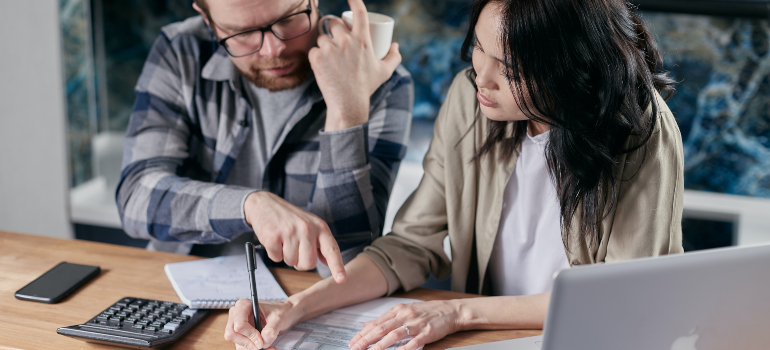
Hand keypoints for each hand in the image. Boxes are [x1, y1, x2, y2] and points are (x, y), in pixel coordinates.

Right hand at [224, 299, 304, 349]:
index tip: (261, 341)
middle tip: (262, 346)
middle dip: (248, 343)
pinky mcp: (242, 335)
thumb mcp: (279, 318)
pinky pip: (243, 347)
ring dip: (252, 348)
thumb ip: (271, 329)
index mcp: (244, 305)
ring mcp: (237, 326)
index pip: (239, 324)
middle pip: (232, 334)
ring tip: (269, 347)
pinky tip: (266, 347)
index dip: (250, 335)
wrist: (285, 314)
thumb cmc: (281, 311)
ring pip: (237, 343)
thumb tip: (264, 341)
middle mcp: (237, 315)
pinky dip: (253, 349)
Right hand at [244, 191, 345, 282]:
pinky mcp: (273, 236)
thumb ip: (320, 243)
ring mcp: (290, 232)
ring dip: (286, 256)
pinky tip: (275, 239)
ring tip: (284, 240)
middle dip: (300, 262)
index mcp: (320, 227)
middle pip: (308, 264)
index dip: (337, 266)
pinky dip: (274, 253)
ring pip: (291, 262)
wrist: (265, 203)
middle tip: (295, 248)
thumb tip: (328, 262)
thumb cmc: (290, 218)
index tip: (341, 279)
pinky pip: (276, 258)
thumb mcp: (311, 225)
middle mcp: (307, 229)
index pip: (332, 249)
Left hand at [309, 0, 401, 130]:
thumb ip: (394, 57)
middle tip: (335, 42)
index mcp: (363, 40)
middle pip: (334, 23)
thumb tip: (395, 45)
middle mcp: (346, 41)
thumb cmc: (366, 87)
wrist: (348, 104)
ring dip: (324, 44)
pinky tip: (322, 66)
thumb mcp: (384, 72)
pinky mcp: (317, 58)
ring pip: (322, 37)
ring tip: (330, 59)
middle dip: (333, 29)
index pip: (359, 12)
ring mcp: (330, 49)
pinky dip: (316, 57)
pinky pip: (313, 50)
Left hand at [349, 300, 463, 349]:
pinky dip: (403, 349)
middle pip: (381, 328)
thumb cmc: (427, 312)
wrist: (450, 311)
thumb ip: (386, 319)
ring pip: (394, 334)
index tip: (352, 342)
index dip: (363, 334)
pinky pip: (413, 342)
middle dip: (366, 340)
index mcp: (398, 310)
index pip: (376, 323)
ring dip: (380, 345)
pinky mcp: (426, 332)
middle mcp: (405, 315)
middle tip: (355, 348)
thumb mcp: (405, 311)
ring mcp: (416, 324)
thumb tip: (367, 325)